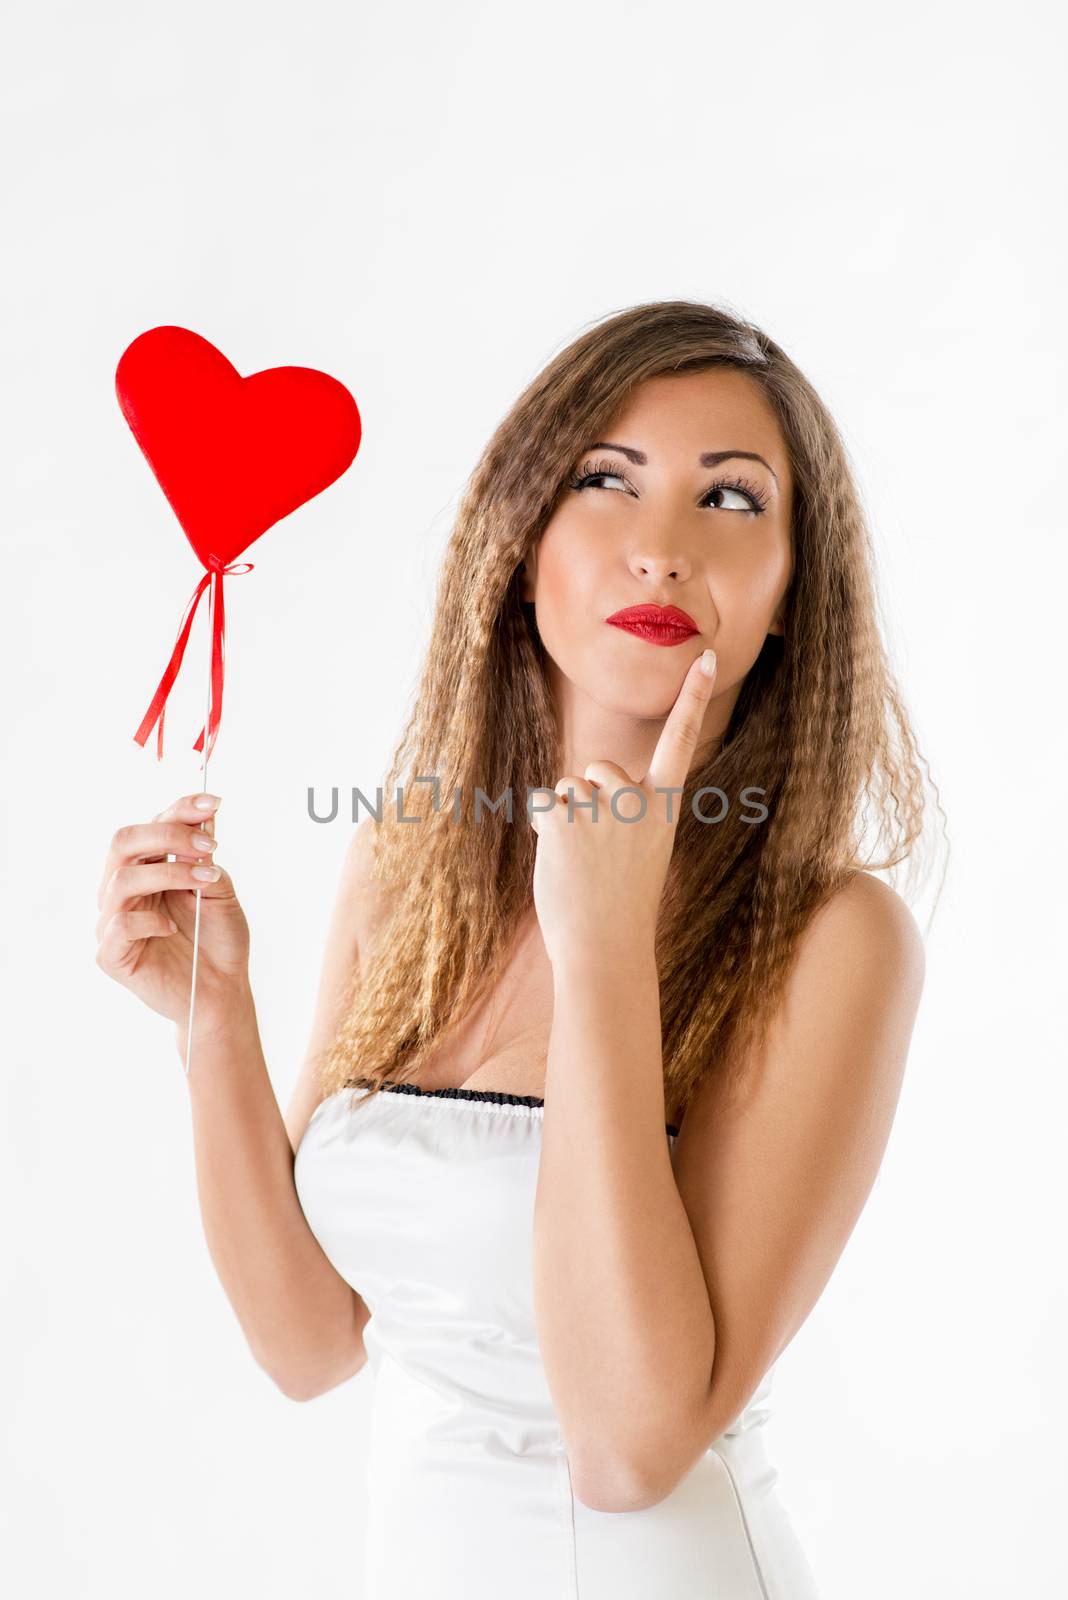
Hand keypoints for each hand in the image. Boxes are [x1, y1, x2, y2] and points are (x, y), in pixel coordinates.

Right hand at [95, 791, 251, 1030]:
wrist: (222, 991)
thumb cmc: (218, 940)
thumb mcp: (219, 889)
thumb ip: (205, 855)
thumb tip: (204, 814)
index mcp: (147, 868)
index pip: (151, 826)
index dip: (179, 809)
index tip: (214, 803)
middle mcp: (124, 890)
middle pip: (124, 842)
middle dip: (168, 834)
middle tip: (210, 845)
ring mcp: (113, 921)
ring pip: (121, 879)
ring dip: (169, 872)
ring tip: (205, 879)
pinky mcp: (110, 955)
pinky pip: (118, 926)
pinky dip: (150, 920)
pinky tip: (174, 925)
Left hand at [530, 649, 717, 967]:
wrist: (605, 949)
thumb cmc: (621, 906)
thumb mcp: (639, 851)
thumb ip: (625, 812)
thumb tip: (580, 788)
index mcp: (664, 806)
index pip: (681, 740)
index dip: (692, 696)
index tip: (708, 654)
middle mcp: (635, 798)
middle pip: (599, 771)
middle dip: (591, 799)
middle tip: (602, 853)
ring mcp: (598, 806)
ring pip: (568, 790)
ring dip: (566, 820)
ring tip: (583, 864)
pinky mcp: (559, 816)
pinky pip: (542, 803)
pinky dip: (542, 828)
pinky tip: (561, 860)